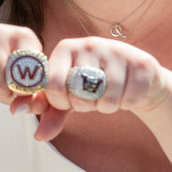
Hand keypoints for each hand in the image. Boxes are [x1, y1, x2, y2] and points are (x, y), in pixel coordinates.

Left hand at [28, 35, 171, 141]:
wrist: (137, 81)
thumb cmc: (93, 87)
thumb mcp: (67, 97)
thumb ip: (46, 109)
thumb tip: (30, 127)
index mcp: (64, 48)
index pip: (52, 85)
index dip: (60, 101)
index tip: (69, 100)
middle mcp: (89, 44)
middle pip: (78, 93)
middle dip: (84, 105)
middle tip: (91, 98)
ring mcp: (116, 51)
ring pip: (105, 98)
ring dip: (106, 106)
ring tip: (108, 95)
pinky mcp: (141, 63)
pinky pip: (128, 99)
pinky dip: (127, 104)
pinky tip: (127, 93)